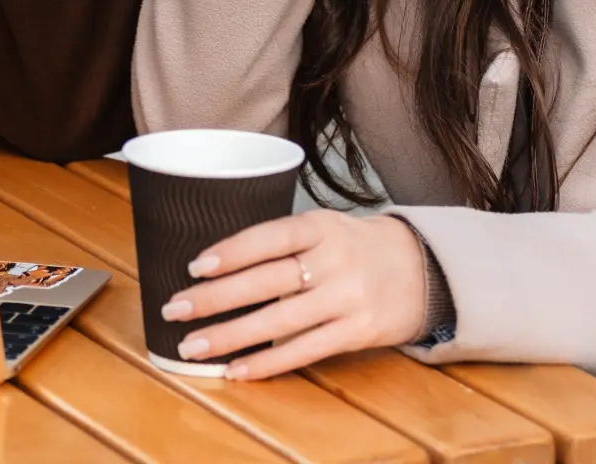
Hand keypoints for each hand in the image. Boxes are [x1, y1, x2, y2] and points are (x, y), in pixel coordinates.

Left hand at [160, 211, 427, 380]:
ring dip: (231, 336)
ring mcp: (348, 297)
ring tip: (193, 345)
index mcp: (321, 227)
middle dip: (215, 298)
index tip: (194, 266)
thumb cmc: (353, 247)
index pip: (270, 237)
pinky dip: (268, 362)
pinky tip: (237, 369)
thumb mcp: (323, 227)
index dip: (232, 251)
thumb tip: (215, 264)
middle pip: (267, 281)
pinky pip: (305, 350)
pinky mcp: (358, 331)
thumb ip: (281, 242)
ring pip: (279, 320)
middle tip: (175, 309)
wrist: (421, 269)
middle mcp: (334, 260)